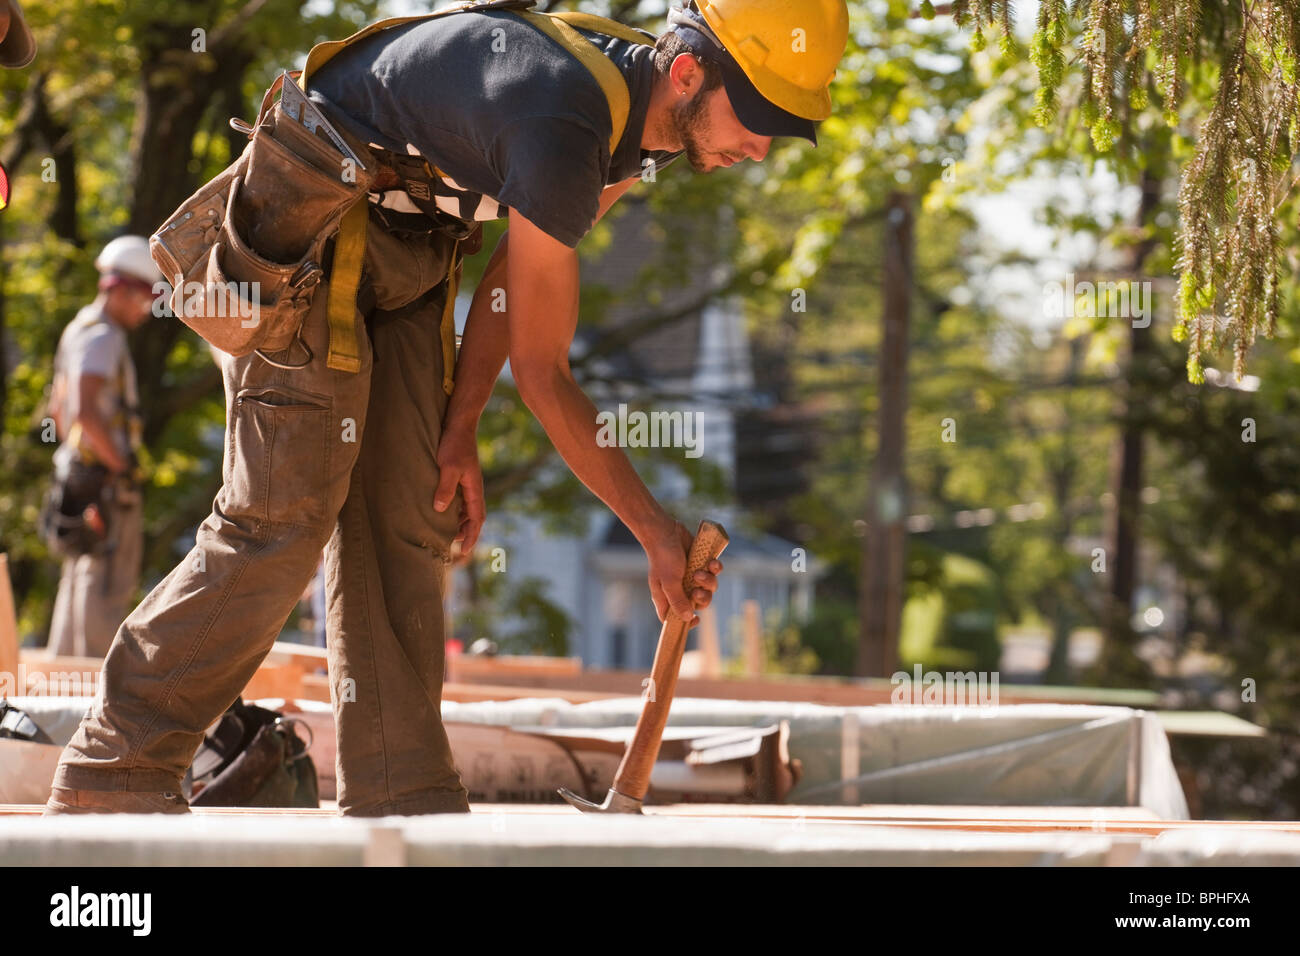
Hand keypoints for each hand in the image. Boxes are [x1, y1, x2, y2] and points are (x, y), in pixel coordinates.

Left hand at [433, 425, 485, 559]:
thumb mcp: (448, 467)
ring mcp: (467, 483)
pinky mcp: (460, 477)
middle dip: (467, 533)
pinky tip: (444, 513)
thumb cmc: (454, 444)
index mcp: (474, 489)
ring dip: (461, 523)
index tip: (463, 551)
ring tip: (448, 534)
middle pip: (474, 517)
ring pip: (467, 510)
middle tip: (454, 547)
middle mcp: (473, 488)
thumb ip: (445, 488)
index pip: (477, 519)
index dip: (471, 536)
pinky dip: (455, 511)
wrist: (458, 425)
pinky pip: (460, 500)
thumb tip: (440, 510)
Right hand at [642, 516, 724, 625]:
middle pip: (699, 604)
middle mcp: (680, 588)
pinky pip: (714, 571)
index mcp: (667, 596)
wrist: (666, 531)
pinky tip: (711, 562)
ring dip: (708, 581)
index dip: (686, 623)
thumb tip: (687, 619)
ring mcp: (691, 576)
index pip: (675, 618)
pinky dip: (715, 568)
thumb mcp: (669, 582)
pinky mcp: (701, 564)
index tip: (696, 620)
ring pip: (709, 588)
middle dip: (703, 598)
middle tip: (697, 589)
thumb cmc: (663, 557)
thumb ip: (678, 601)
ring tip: (700, 571)